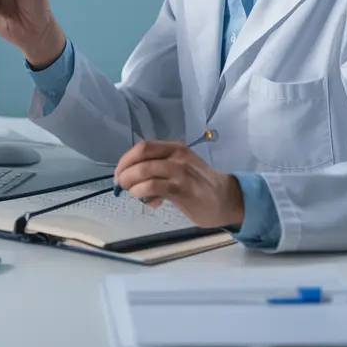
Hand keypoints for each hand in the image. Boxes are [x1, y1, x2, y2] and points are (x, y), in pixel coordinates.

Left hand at [114, 141, 244, 228]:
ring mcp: (180, 172)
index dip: (126, 159)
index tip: (120, 172)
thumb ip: (159, 170)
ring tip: (131, 192)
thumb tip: (133, 180)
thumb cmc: (199, 185)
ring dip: (130, 181)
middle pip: (141, 156)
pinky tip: (142, 198)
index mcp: (176, 148)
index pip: (143, 147)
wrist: (225, 199)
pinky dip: (140, 191)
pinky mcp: (182, 189)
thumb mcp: (181, 168)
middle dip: (124, 170)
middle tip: (121, 183)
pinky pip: (152, 186)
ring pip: (144, 170)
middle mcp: (178, 156)